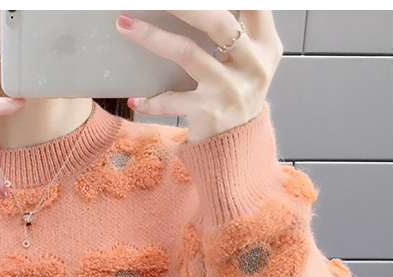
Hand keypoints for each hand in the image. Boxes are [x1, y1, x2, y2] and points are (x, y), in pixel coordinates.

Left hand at [115, 11, 283, 141]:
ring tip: (126, 24)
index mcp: (266, 46)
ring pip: (187, 52)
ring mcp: (228, 89)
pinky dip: (150, 100)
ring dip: (152, 37)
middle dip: (183, 6)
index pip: (254, 5)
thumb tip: (196, 11)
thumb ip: (239, 31)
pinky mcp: (207, 113)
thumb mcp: (252, 62)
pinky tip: (136, 98)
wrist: (238, 147)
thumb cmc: (238, 96)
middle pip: (216, 21)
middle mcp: (251, 65)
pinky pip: (170, 100)